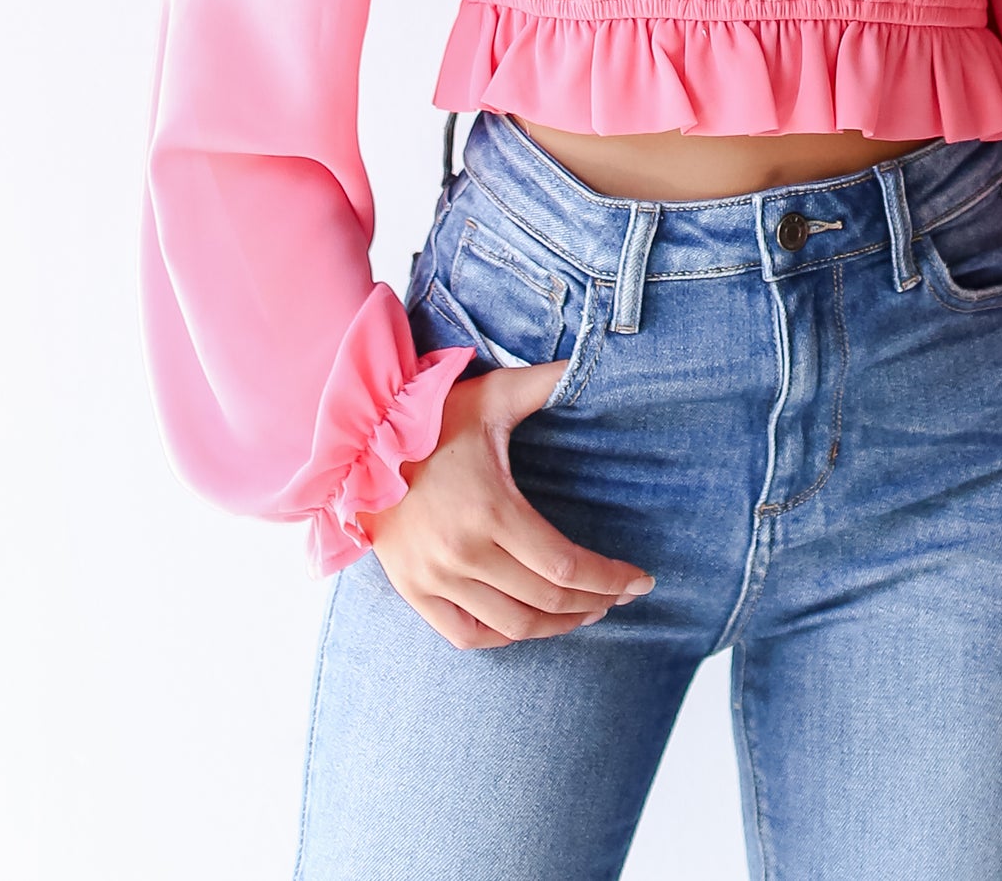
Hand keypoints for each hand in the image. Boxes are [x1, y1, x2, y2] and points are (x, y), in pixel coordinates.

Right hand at [355, 361, 654, 649]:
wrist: (359, 442)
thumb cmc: (433, 416)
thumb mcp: (493, 394)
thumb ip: (546, 382)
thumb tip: (588, 362)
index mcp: (489, 509)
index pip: (564, 567)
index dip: (609, 578)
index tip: (641, 581)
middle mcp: (462, 553)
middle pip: (545, 600)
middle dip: (595, 601)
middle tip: (621, 594)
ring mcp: (435, 578)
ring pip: (512, 626)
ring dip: (557, 625)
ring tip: (587, 610)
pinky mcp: (414, 591)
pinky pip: (467, 636)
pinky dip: (504, 638)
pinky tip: (530, 622)